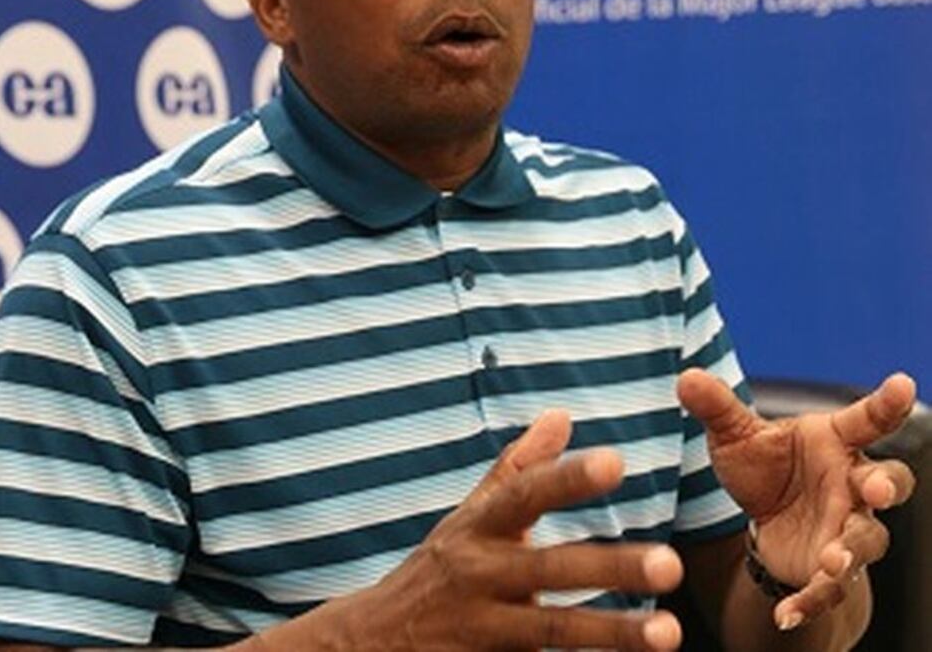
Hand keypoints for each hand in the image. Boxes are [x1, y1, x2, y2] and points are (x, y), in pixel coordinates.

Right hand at [339, 410, 684, 650]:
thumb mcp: (471, 514)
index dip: (567, 478)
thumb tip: (561, 415)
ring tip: (669, 634)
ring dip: (611, 632)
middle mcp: (479, 573)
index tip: (617, 462)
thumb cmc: (439, 566)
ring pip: (551, 631)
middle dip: (608, 566)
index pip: (524, 494)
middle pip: (548, 568)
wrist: (373, 641)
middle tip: (671, 565)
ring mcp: (481, 627)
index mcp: (478, 526)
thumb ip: (519, 467)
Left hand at [677, 369, 916, 628]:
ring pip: (868, 539)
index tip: (901, 382)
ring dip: (852, 549)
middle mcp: (850, 483)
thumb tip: (686, 376)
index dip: (886, 403)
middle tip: (872, 488)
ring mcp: (847, 527)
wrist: (762, 514)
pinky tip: (786, 614)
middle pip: (888, 481)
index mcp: (833, 441)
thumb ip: (716, 408)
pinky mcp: (830, 567)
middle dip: (885, 485)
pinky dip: (812, 602)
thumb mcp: (734, 436)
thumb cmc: (762, 464)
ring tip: (832, 560)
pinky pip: (831, 589)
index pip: (866, 420)